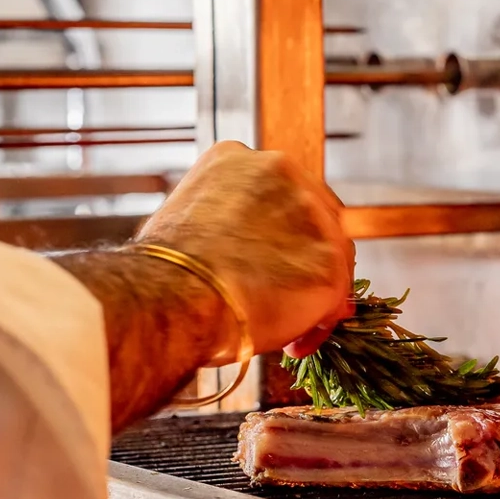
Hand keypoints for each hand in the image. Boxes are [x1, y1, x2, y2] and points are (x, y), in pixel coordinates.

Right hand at [137, 141, 353, 358]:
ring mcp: (311, 213)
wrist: (172, 296)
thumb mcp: (186, 225)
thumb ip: (225, 227)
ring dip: (311, 290)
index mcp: (239, 158)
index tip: (265, 264)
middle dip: (301, 258)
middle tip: (280, 295)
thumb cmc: (163, 273)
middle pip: (314, 216)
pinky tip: (292, 340)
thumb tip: (239, 261)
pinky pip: (336, 294)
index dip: (277, 235)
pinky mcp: (330, 258)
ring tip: (281, 327)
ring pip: (330, 254)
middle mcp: (282, 171)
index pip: (277, 193)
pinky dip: (317, 321)